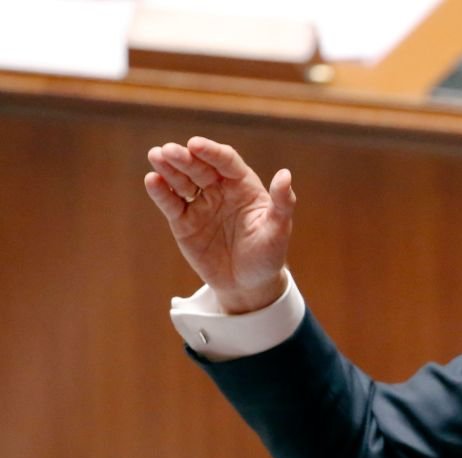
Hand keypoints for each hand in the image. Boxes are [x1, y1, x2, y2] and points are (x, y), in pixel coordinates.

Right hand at [144, 137, 295, 313]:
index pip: (226, 162)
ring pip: (182, 181)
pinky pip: (171, 203)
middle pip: (200, 168)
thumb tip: (285, 174)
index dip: (211, 152)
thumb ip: (282, 202)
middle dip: (184, 158)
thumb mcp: (278, 230)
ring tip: (156, 156)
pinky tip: (152, 180)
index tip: (196, 144)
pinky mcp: (183, 222)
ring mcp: (200, 204)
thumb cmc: (268, 255)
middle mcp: (220, 189)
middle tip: (169, 150)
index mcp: (243, 185)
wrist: (248, 285)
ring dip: (168, 168)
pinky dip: (161, 192)